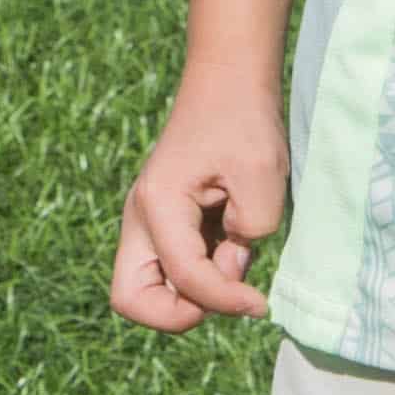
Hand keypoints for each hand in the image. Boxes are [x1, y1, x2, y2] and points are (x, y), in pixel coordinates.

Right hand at [111, 79, 290, 328]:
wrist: (228, 81)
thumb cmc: (243, 120)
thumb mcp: (262, 174)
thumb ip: (252, 231)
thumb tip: (233, 267)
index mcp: (157, 205)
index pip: (184, 279)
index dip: (224, 302)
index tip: (260, 302)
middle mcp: (141, 219)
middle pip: (132, 299)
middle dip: (179, 314)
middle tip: (224, 294)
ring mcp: (149, 223)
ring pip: (153, 288)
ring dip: (197, 289)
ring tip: (237, 248)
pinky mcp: (167, 224)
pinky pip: (174, 268)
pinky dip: (204, 271)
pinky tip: (234, 238)